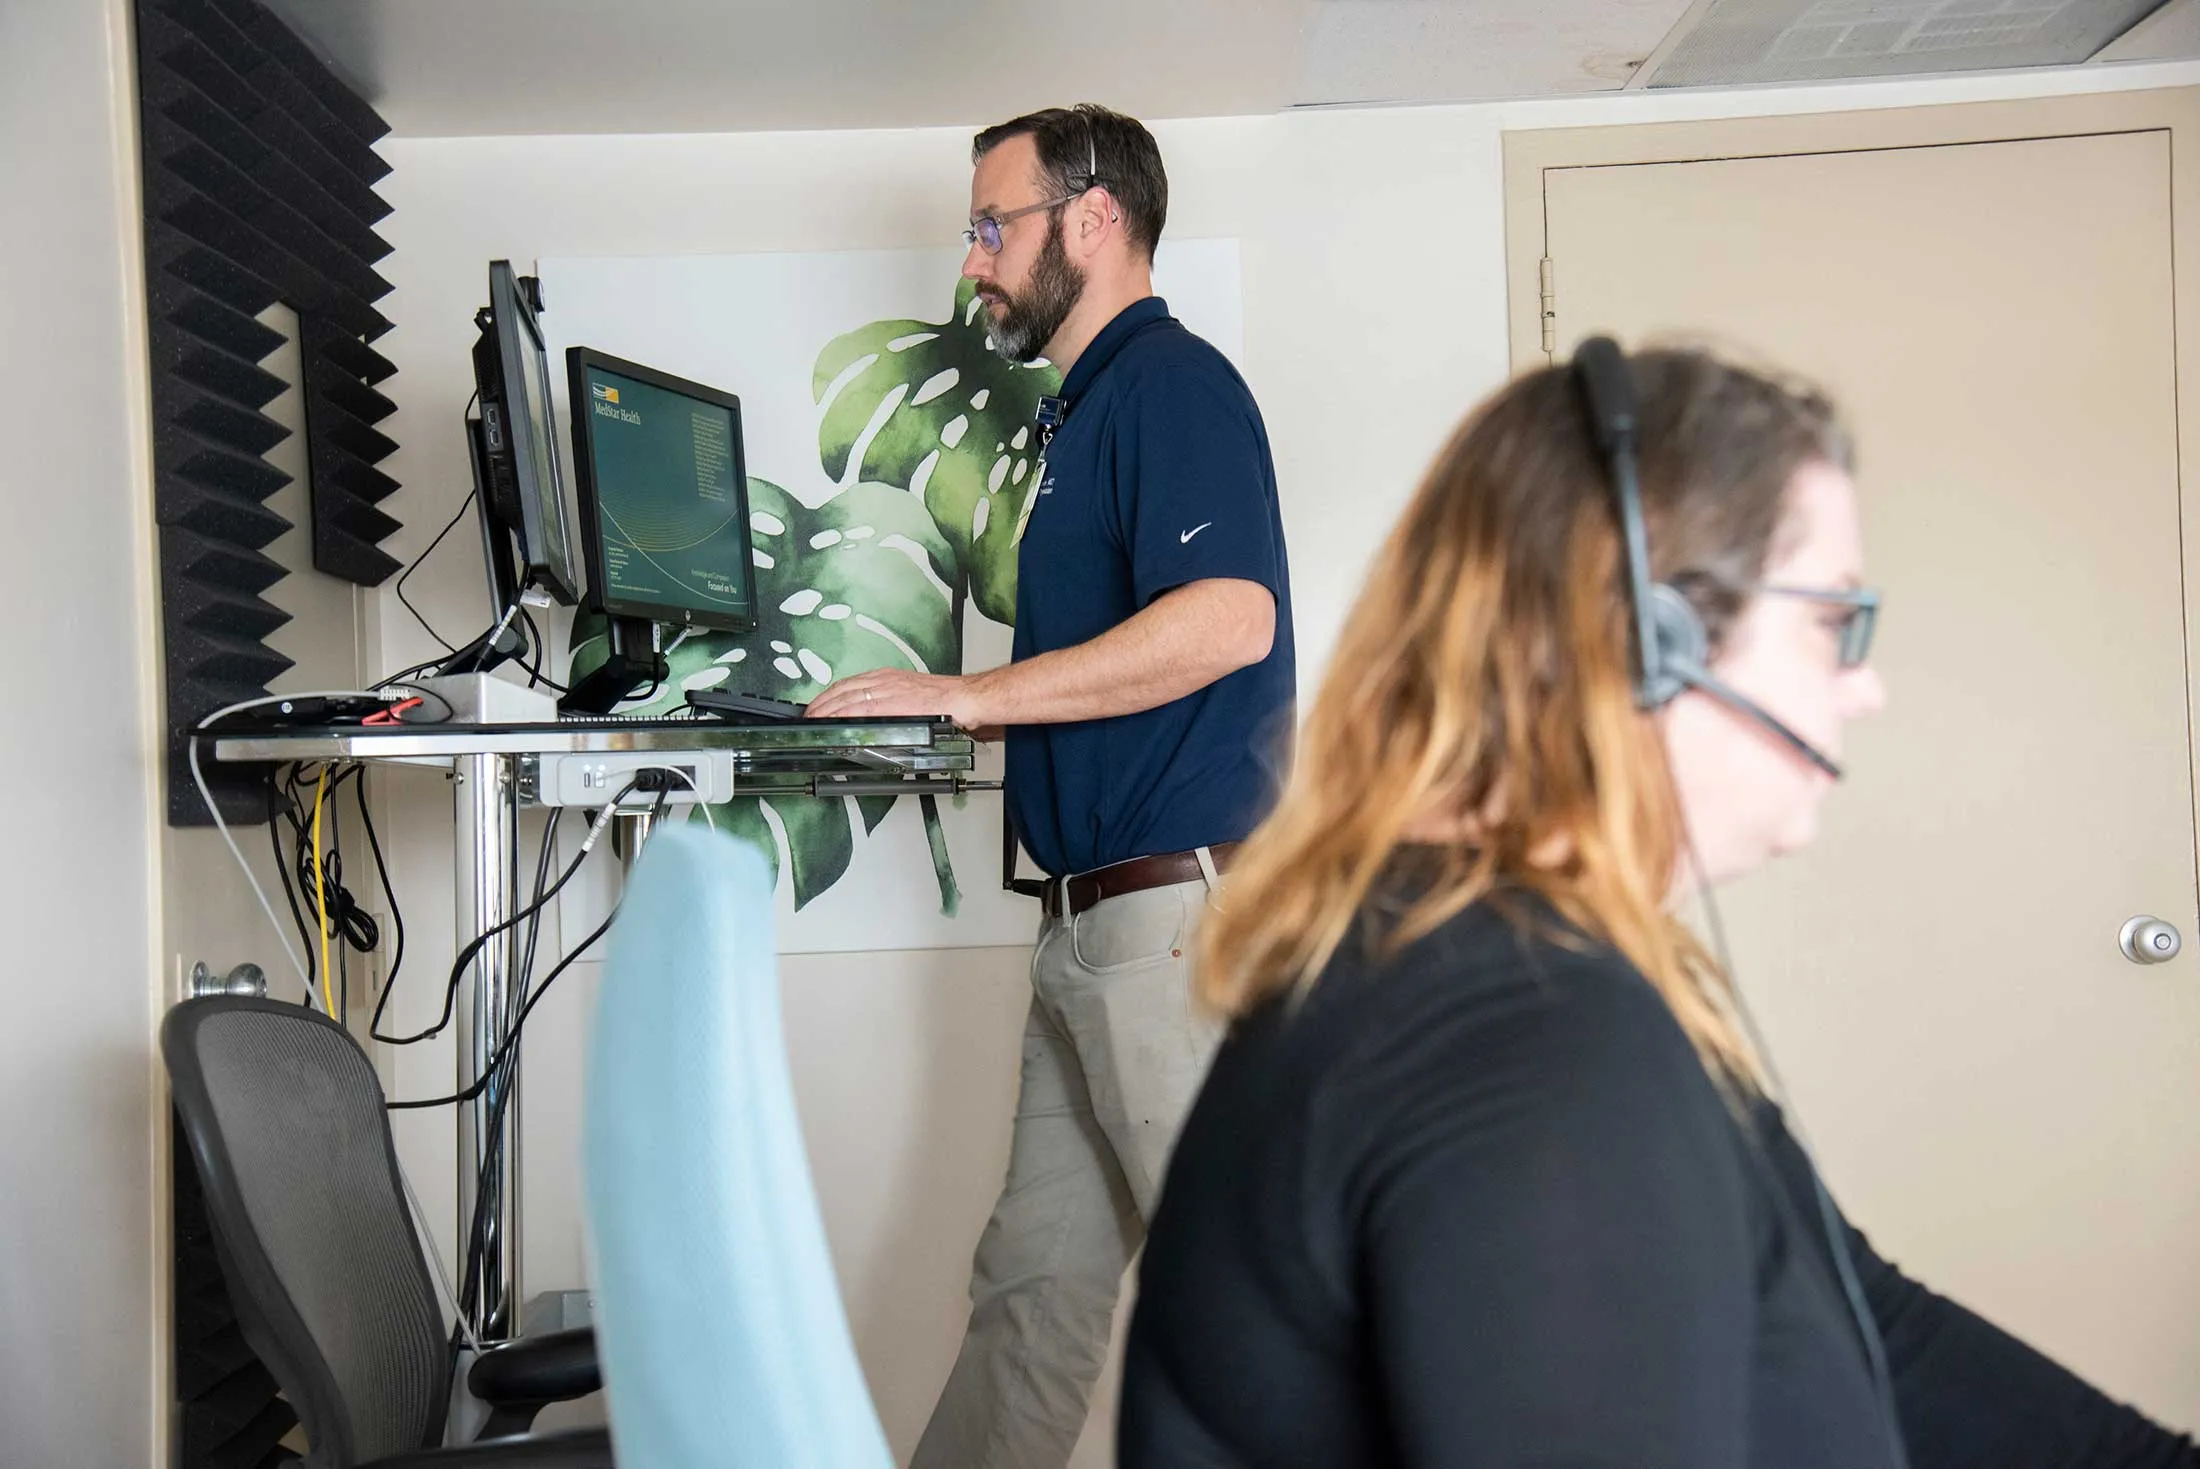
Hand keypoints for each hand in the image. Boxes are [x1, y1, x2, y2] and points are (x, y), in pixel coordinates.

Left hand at [806, 667, 983, 725]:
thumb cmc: (944, 701)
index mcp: (887, 677)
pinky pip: (862, 708)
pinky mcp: (894, 703)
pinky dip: (844, 715)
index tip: (817, 706)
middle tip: (807, 716)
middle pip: (842, 689)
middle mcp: (884, 680)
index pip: (848, 684)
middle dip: (821, 703)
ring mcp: (888, 690)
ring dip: (827, 710)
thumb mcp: (910, 695)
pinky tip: (834, 722)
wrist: (965, 698)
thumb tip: (874, 718)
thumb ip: (890, 704)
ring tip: (813, 721)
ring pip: (847, 697)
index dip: (829, 696)